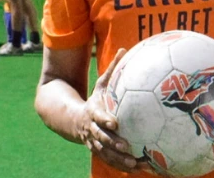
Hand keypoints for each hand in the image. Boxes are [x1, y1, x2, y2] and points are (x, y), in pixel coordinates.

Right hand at [77, 49, 151, 173]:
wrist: (74, 121)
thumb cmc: (94, 100)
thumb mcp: (101, 85)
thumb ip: (112, 69)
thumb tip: (125, 48)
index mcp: (93, 112)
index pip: (98, 117)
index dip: (105, 120)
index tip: (115, 123)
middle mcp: (92, 129)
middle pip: (102, 138)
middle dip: (113, 144)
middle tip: (126, 147)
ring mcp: (95, 143)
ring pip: (106, 154)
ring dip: (120, 160)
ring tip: (135, 164)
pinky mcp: (100, 152)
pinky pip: (111, 161)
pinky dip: (123, 166)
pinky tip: (139, 169)